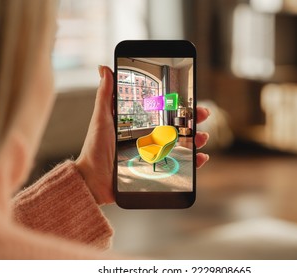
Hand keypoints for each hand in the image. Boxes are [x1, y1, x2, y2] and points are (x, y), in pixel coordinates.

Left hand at [75, 66, 209, 204]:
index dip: (178, 105)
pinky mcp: (157, 172)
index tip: (189, 96)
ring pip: (182, 145)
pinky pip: (180, 166)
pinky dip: (194, 162)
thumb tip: (104, 68)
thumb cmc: (95, 149)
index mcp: (140, 125)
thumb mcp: (102, 118)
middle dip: (193, 119)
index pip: (164, 111)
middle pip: (177, 126)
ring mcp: (155, 155)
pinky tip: (200, 158)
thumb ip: (105, 94)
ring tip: (201, 136)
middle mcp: (150, 139)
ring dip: (196, 139)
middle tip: (202, 113)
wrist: (93, 180)